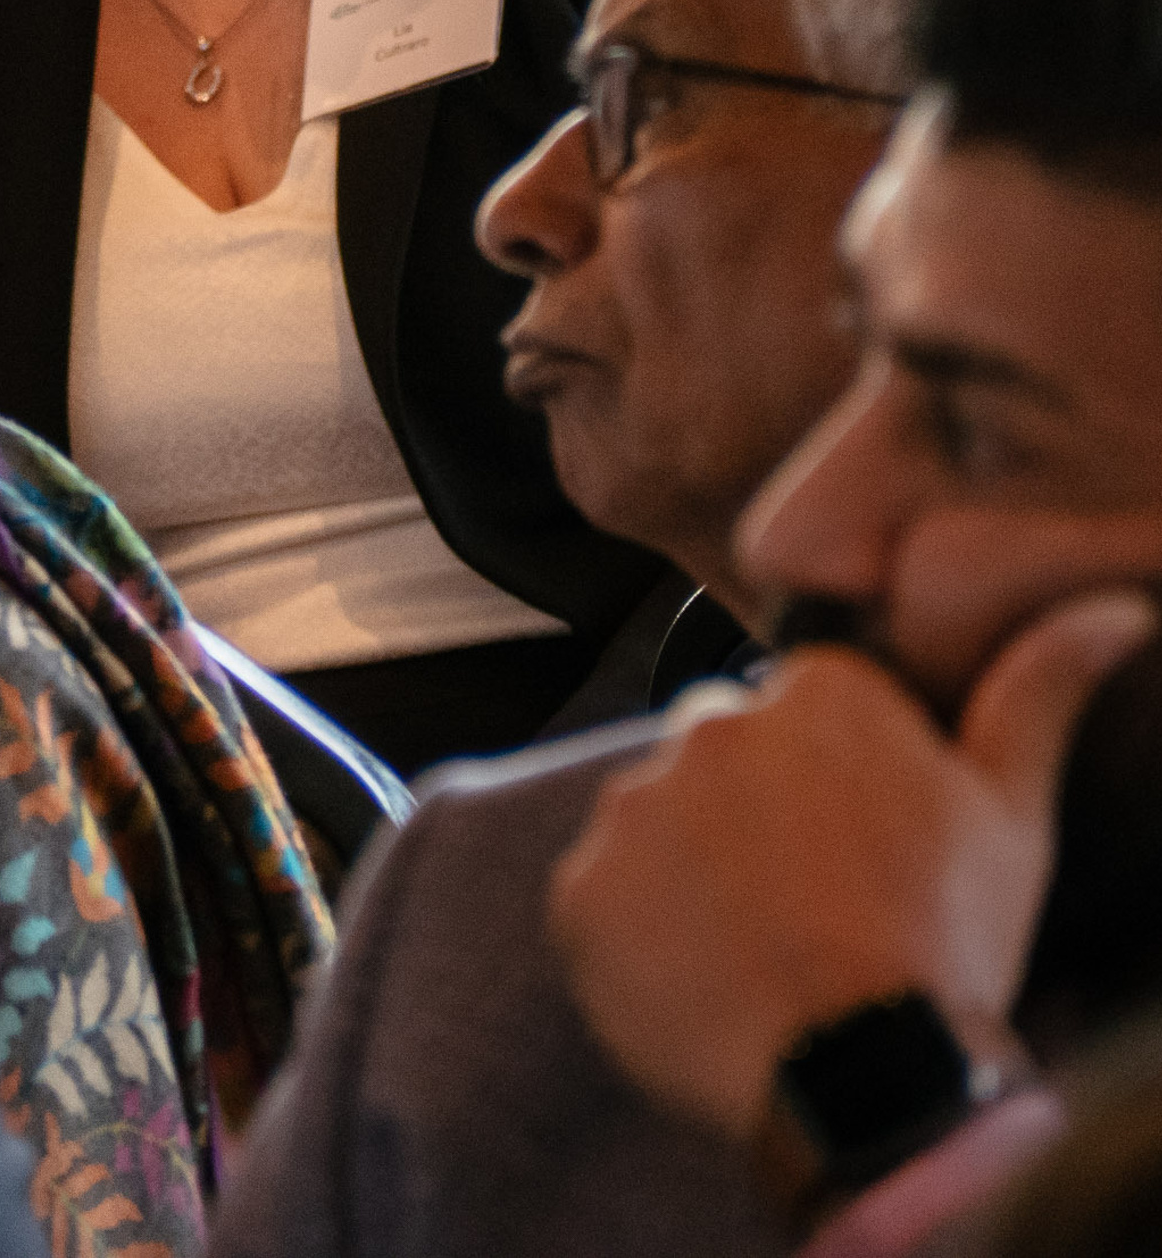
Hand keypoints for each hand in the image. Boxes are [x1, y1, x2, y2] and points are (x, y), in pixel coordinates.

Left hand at [549, 592, 1154, 1142]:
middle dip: (752, 810)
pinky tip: (701, 978)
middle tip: (809, 901)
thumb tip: (1114, 608)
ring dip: (690, 868)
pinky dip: (637, 933)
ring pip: (657, 822)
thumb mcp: (1012, 815)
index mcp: (811, 691)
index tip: (863, 846)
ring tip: (759, 947)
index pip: (800, 713)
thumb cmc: (947, 943)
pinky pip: (600, 897)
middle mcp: (708, 721)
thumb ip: (1038, 693)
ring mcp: (632, 802)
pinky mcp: (578, 886)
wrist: (867, 1077)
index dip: (833, 785)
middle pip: (722, 756)